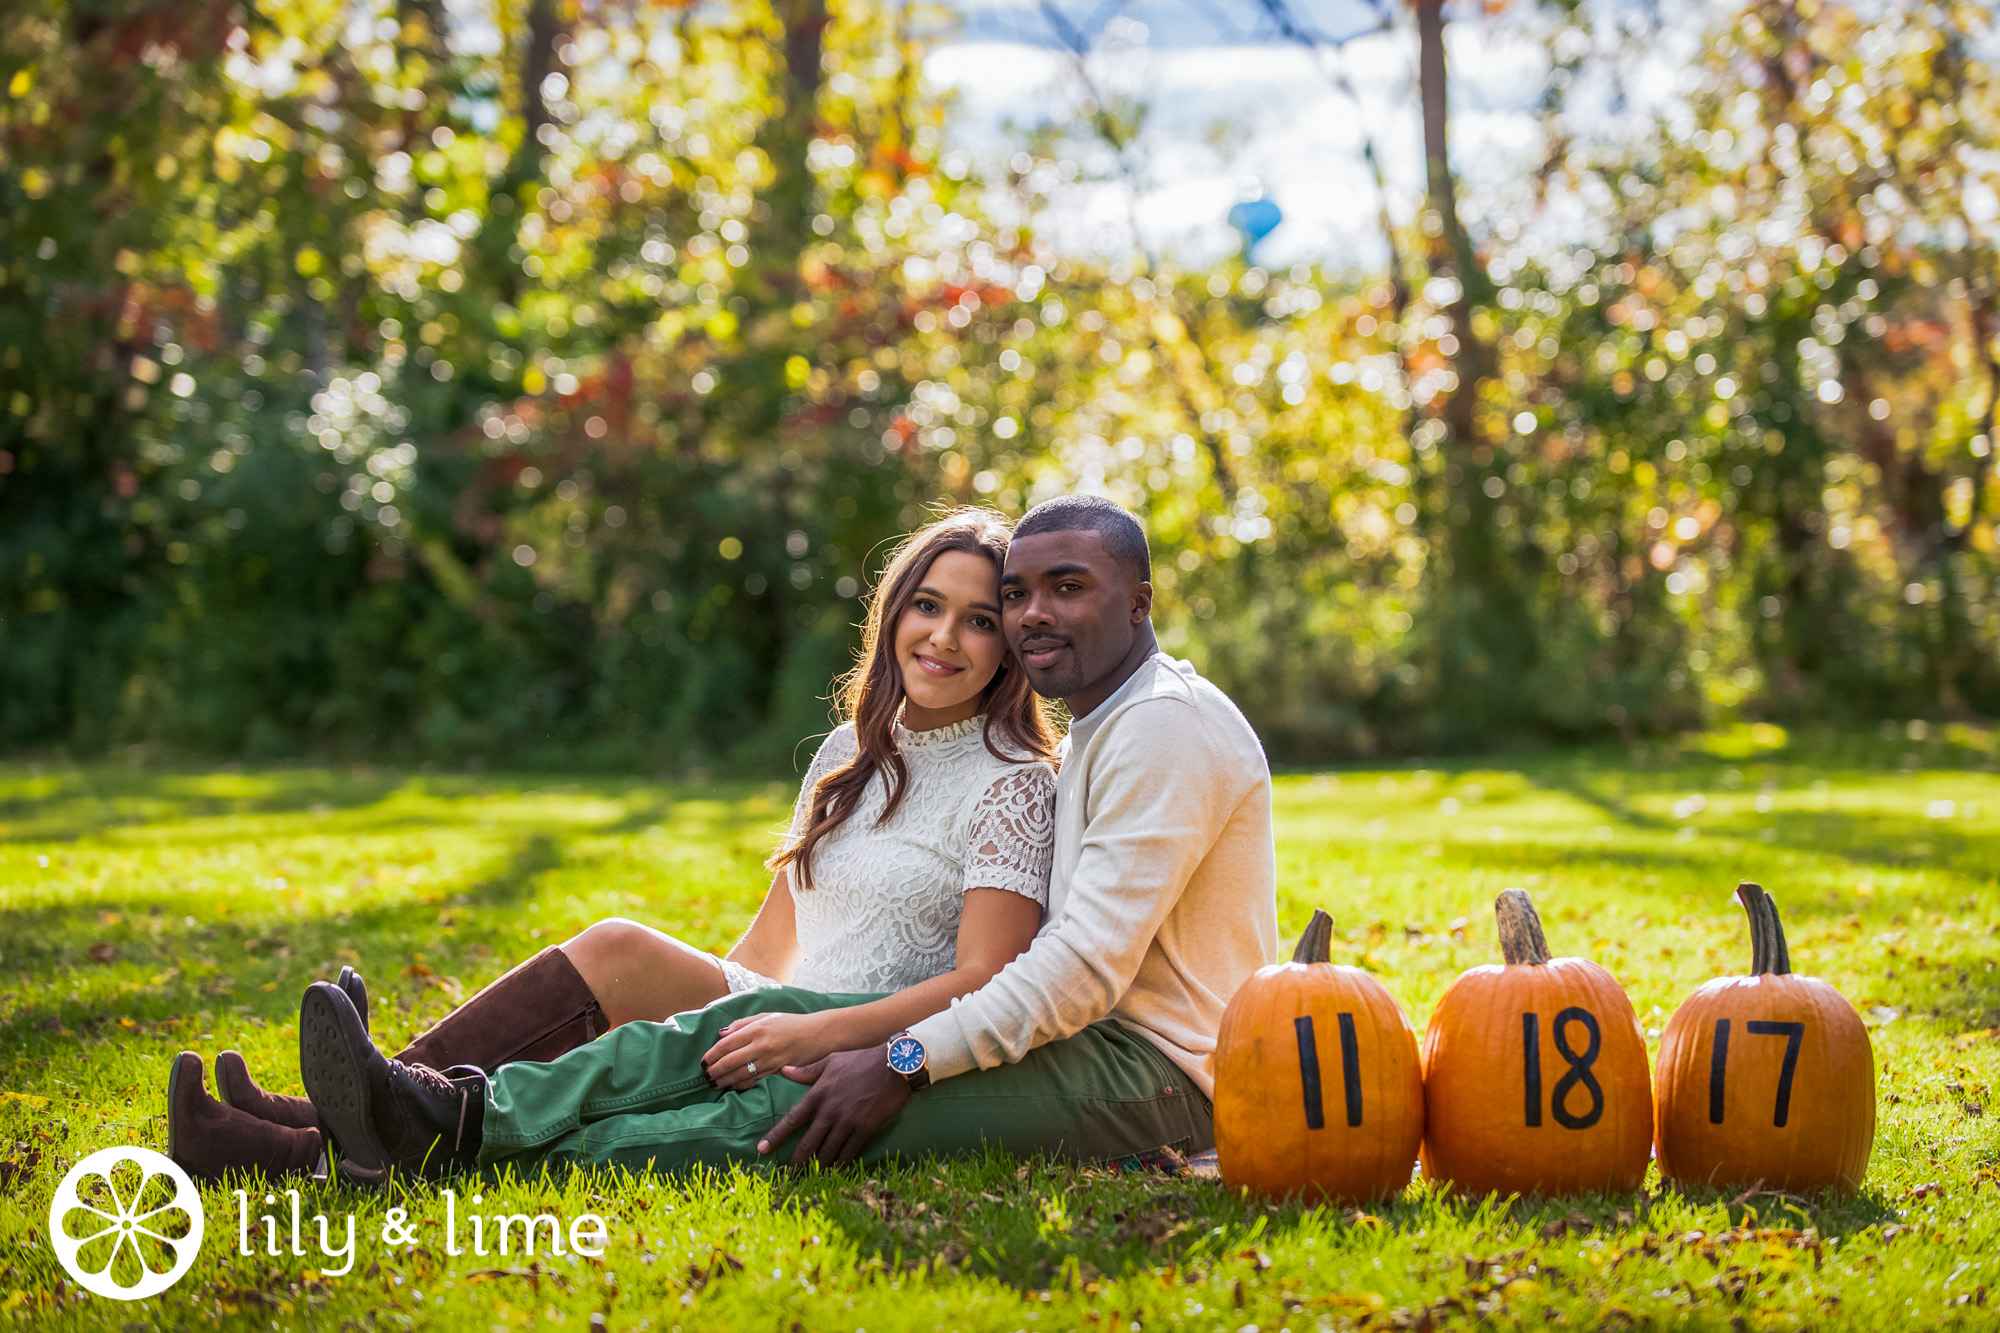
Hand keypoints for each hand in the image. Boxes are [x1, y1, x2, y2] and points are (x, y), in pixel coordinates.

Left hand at [702, 1012, 836, 1089]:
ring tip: (716, 1084)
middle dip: (715, 1071)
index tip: (703, 1062)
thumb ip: (742, 1024)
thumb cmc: (791, 1023)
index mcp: (756, 1028)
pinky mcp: (778, 1069)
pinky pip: (755, 1079)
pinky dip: (742, 1084)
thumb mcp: (766, 1016)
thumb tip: (720, 1034)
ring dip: (726, 1081)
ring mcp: (770, 1058)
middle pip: (730, 1061)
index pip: (726, 1044)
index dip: (712, 1055)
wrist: (818, 1032)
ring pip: (741, 1074)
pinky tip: (735, 1086)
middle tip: (706, 1077)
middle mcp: (761, 1044)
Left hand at [757, 1046, 910, 1166]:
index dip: (775, 1137)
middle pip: (808, 1143)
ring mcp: (847, 1121)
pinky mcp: (865, 1129)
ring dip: (818, 1166)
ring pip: (827, 1151)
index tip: (761, 1150)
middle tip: (788, 1175)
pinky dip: (841, 1164)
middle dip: (796, 1162)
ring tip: (810, 1178)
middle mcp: (829, 1111)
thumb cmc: (861, 1060)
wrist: (893, 1064)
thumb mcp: (831, 1061)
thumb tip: (784, 1071)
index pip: (791, 1120)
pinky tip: (835, 1171)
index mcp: (818, 1094)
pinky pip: (849, 1152)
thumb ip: (807, 1071)